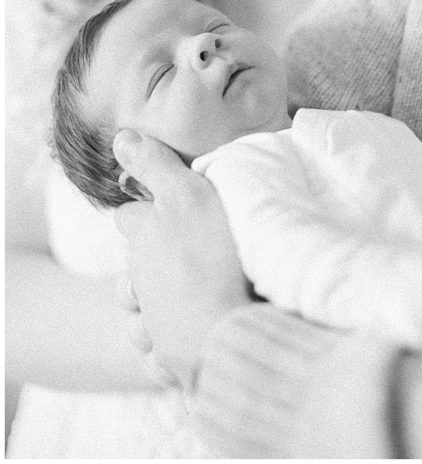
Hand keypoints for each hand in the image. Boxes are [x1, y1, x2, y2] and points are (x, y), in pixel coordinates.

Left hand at [113, 130, 250, 389]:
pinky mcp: (168, 360)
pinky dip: (164, 348)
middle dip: (145, 269)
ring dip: (151, 311)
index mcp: (143, 236)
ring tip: (181, 302)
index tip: (161, 212)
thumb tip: (121, 137)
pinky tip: (185, 338)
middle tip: (181, 260)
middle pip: (129, 272)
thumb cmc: (210, 254)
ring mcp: (152, 324)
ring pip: (138, 317)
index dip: (142, 214)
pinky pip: (156, 356)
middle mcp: (139, 281)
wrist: (225, 327)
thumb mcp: (187, 193)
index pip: (128, 217)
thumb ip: (154, 165)